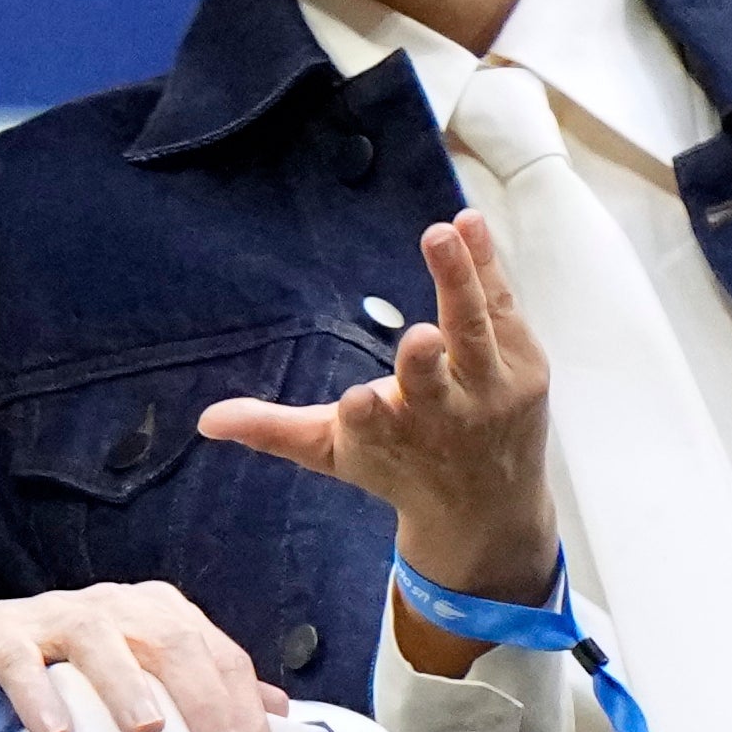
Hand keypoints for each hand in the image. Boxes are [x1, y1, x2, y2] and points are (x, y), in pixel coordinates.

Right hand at [0, 582, 282, 731]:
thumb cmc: (64, 672)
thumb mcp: (139, 673)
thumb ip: (202, 684)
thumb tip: (276, 707)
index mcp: (155, 612)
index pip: (215, 654)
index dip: (241, 711)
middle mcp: (112, 606)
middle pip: (170, 641)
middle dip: (204, 701)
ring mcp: (54, 616)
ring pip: (100, 641)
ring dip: (127, 687)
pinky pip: (21, 661)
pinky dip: (38, 694)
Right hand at [196, 212, 556, 668]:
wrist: (489, 509)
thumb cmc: (399, 467)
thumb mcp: (334, 453)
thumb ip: (274, 430)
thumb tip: (206, 420)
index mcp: (386, 440)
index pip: (370, 428)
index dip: (363, 416)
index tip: (355, 401)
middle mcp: (442, 419)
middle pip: (430, 384)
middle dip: (423, 364)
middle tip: (420, 336)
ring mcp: (489, 393)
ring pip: (473, 332)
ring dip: (458, 282)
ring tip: (441, 234)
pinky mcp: (524, 369)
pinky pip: (500, 307)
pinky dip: (485, 265)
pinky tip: (467, 222)